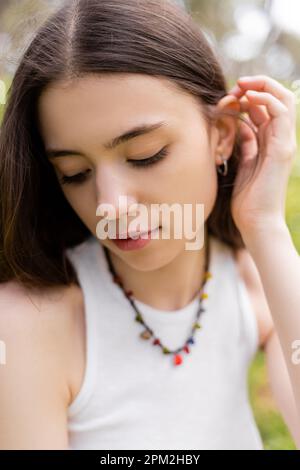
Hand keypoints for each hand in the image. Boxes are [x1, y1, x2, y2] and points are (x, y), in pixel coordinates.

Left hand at [228, 75, 296, 240]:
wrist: (257, 223)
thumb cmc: (248, 200)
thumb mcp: (244, 164)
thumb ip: (246, 144)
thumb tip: (241, 126)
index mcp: (271, 143)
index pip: (267, 108)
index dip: (250, 96)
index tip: (230, 95)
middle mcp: (280, 140)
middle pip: (277, 99)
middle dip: (257, 86)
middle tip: (236, 85)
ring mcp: (284, 143)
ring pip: (283, 100)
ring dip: (261, 87)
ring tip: (240, 87)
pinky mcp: (282, 149)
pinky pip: (280, 113)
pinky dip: (266, 99)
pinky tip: (248, 97)